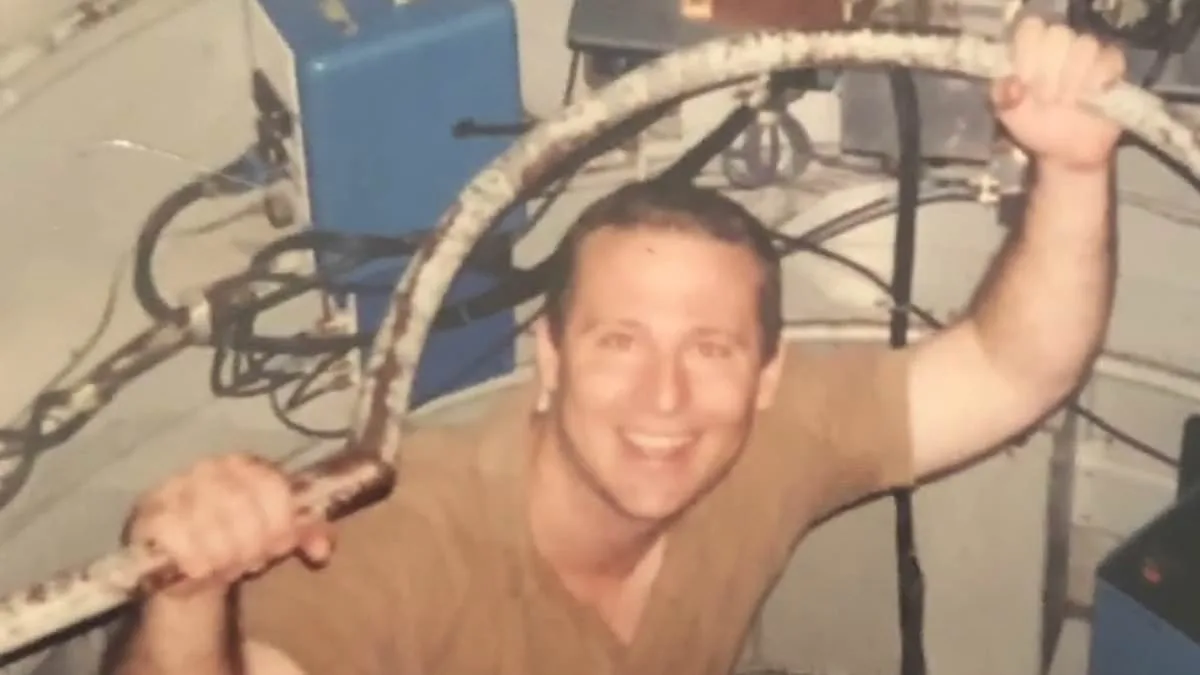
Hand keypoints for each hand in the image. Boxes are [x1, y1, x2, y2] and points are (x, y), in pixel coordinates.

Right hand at [125, 453, 333, 597]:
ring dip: (225, 560)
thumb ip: (308, 536)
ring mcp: (175, 487)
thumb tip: (322, 551)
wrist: (188, 562)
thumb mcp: (278, 535)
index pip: (271, 487)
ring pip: (212, 530)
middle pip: (242, 509)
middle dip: (253, 547)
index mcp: (246, 464)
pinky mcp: (148, 515)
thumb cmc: (239, 540)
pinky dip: (196, 563)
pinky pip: (179, 541)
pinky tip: (201, 570)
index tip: (281, 547)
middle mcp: (209, 467)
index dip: (281, 524)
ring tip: (227, 567)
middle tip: (252, 563)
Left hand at [993, 16, 1125, 172]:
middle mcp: (1058, 45)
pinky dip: (1097, 80)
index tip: (1024, 82)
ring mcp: (1087, 53)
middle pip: (1058, 34)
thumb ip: (1003, 95)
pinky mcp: (1112, 65)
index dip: (1027, 51)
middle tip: (1044, 98)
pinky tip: (1088, 98)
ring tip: (1065, 103)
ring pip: (1084, 45)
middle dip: (1048, 71)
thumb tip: (1012, 83)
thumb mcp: (1009, 113)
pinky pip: (1109, 58)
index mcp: (1029, 49)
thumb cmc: (1034, 126)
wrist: (1065, 151)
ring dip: (1072, 78)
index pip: (1030, 28)